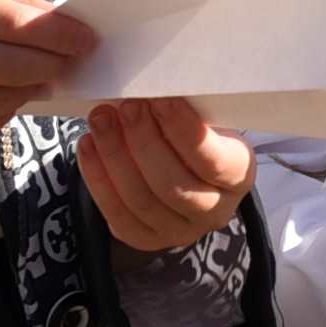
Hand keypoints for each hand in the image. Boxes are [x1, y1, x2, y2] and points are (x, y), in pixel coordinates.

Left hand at [79, 98, 248, 253]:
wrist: (188, 171)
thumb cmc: (196, 136)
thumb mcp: (207, 121)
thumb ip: (187, 112)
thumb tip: (152, 87)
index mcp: (238, 176)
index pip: (211, 160)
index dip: (183, 129)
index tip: (160, 100)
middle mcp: (214, 211)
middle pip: (173, 184)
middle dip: (143, 141)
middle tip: (125, 107)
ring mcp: (179, 231)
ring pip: (141, 200)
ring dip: (114, 156)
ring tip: (101, 120)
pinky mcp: (146, 239)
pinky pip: (117, 214)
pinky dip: (97, 178)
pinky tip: (88, 146)